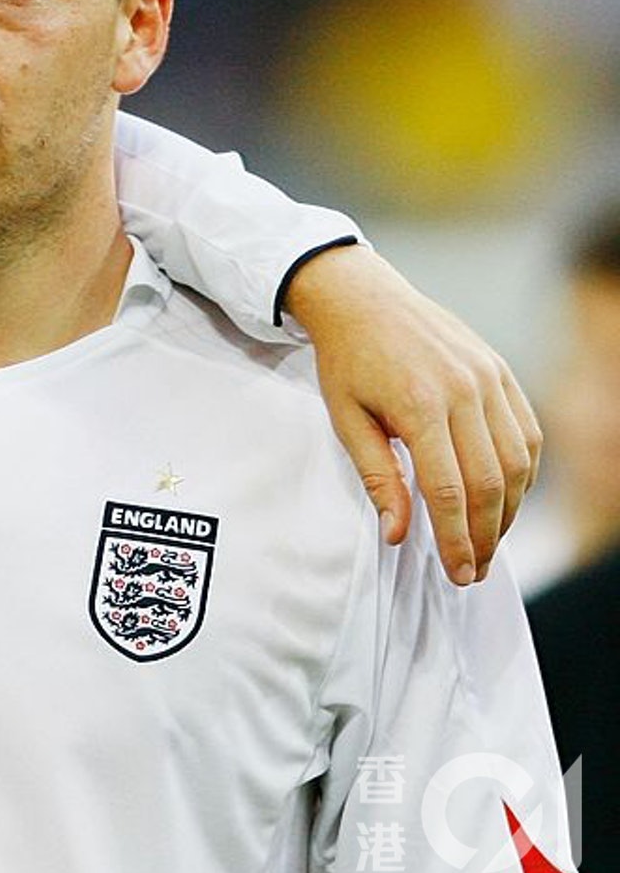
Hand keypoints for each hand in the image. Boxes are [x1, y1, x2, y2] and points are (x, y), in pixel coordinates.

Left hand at [283, 244, 539, 584]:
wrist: (362, 298)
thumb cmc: (346, 361)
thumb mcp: (345, 419)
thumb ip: (376, 477)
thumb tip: (397, 534)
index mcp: (419, 404)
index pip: (449, 490)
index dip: (456, 539)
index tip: (458, 574)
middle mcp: (464, 390)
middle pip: (491, 481)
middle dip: (486, 535)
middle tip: (474, 571)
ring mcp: (489, 378)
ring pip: (518, 461)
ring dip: (509, 510)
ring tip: (488, 542)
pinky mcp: (500, 370)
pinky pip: (526, 432)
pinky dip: (524, 472)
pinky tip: (507, 498)